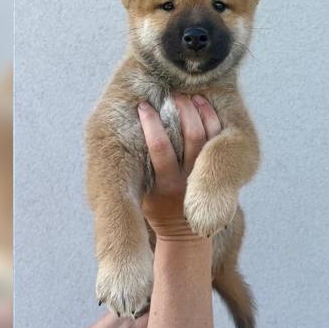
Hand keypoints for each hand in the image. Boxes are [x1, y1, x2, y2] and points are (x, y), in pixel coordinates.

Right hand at [137, 94, 220, 239]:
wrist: (184, 234)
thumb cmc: (153, 209)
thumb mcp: (137, 195)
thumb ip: (130, 171)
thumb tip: (110, 137)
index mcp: (163, 185)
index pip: (159, 148)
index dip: (151, 123)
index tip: (142, 106)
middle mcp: (187, 178)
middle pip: (190, 137)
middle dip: (180, 111)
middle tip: (170, 93)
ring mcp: (203, 174)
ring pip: (207, 137)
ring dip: (197, 113)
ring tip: (187, 95)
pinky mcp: (215, 170)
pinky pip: (218, 141)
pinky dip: (212, 120)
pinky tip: (203, 105)